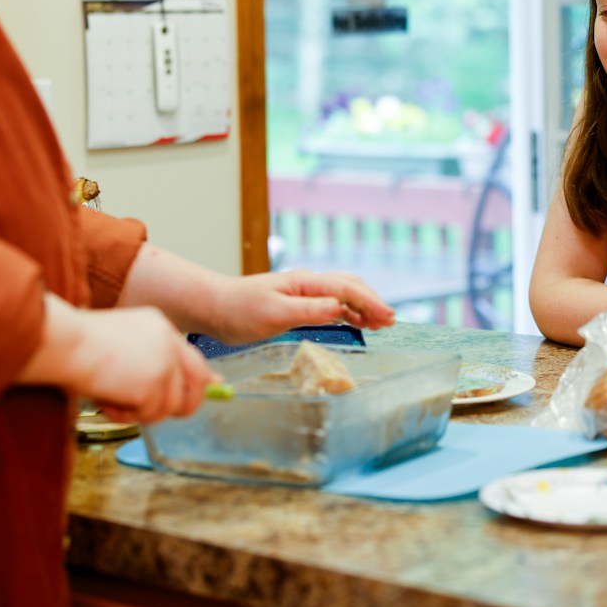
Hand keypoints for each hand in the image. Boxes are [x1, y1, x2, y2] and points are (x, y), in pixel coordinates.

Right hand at [20, 296, 215, 423]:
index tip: (209, 390)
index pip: (193, 357)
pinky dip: (125, 416)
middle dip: (182, 405)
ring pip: (169, 406)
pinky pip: (148, 415)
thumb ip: (152, 360)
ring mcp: (164, 362)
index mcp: (159, 326)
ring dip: (140, 412)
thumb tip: (177, 381)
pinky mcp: (153, 384)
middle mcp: (169, 341)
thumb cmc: (80, 346)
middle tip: (151, 412)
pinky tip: (106, 400)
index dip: (199, 380)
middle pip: (197, 382)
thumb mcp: (123, 346)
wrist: (63, 343)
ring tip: (111, 398)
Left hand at [204, 269, 395, 343]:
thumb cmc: (239, 311)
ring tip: (381, 323)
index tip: (388, 318)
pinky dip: (349, 312)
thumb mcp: (273, 314)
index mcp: (305, 283)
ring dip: (364, 307)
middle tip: (391, 322)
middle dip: (372, 302)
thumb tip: (339, 308)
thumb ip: (307, 310)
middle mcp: (308, 284)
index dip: (370, 303)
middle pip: (350, 287)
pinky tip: (357, 322)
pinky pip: (331, 305)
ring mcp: (304, 293)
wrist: (216, 307)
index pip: (347, 290)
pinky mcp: (298, 304)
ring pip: (343, 295)